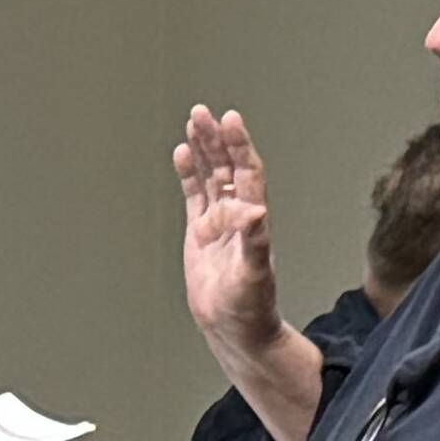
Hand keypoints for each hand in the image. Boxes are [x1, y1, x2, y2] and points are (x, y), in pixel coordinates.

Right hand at [173, 104, 281, 355]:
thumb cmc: (250, 306)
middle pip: (228, 167)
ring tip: (194, 121)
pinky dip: (190, 175)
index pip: (248, 173)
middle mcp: (237, 215)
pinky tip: (183, 154)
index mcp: (252, 219)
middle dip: (217, 139)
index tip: (230, 120)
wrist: (233, 328)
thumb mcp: (254, 274)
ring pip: (211, 177)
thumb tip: (255, 210)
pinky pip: (194, 196)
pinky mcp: (200, 233)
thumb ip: (254, 241)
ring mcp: (218, 222)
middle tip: (204, 112)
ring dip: (205, 150)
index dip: (240, 146)